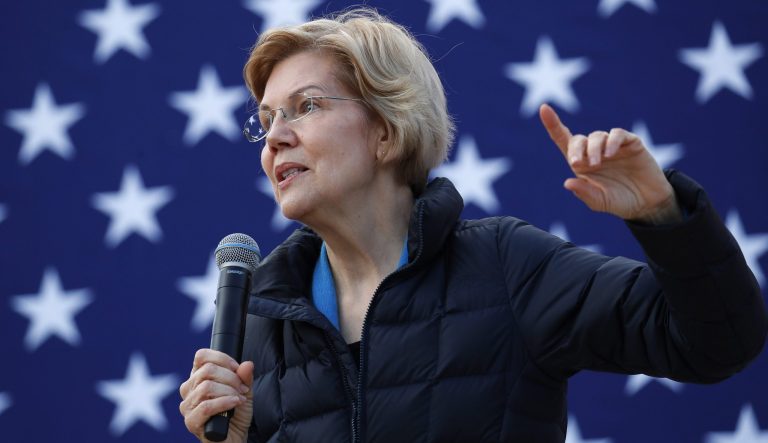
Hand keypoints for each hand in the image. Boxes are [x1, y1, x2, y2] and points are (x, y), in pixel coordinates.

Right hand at [179, 349, 253, 442]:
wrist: (235, 437)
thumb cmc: (236, 413)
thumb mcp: (244, 390)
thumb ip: (245, 376)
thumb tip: (247, 364)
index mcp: (197, 377)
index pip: (201, 356)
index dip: (222, 359)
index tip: (237, 369)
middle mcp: (188, 389)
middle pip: (206, 370)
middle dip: (230, 377)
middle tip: (243, 388)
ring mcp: (187, 406)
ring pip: (206, 387)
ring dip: (229, 391)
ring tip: (239, 398)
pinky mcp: (191, 421)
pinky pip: (206, 406)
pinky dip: (225, 402)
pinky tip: (235, 404)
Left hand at [539, 104, 681, 223]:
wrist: (649, 203)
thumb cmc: (620, 202)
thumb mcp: (600, 202)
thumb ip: (585, 193)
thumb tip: (568, 183)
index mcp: (582, 164)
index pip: (564, 140)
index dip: (553, 124)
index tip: (543, 109)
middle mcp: (595, 152)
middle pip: (579, 140)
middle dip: (576, 149)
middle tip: (578, 163)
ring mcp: (613, 146)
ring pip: (597, 136)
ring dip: (594, 148)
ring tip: (598, 163)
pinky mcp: (631, 144)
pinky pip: (618, 135)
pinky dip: (612, 141)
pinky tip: (610, 153)